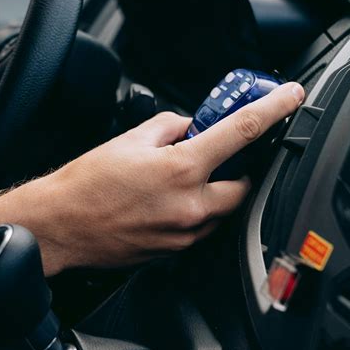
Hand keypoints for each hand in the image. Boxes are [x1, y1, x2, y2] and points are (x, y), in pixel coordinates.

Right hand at [39, 82, 304, 273]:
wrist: (59, 225)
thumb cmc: (86, 183)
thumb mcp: (131, 138)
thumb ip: (172, 128)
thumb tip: (192, 127)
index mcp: (181, 168)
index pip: (242, 132)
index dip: (273, 110)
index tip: (290, 98)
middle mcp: (190, 204)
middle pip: (244, 184)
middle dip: (239, 169)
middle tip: (217, 158)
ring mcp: (185, 233)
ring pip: (223, 210)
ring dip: (215, 191)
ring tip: (181, 181)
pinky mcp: (175, 251)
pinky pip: (202, 228)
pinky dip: (197, 210)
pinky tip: (168, 201)